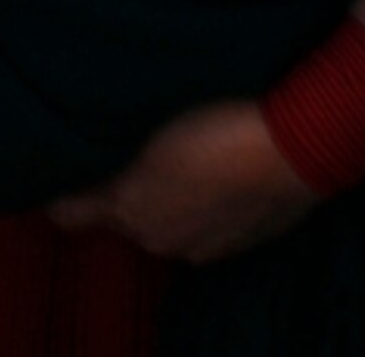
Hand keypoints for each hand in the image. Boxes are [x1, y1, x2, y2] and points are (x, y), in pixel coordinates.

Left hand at [47, 98, 318, 263]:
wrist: (301, 141)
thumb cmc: (222, 118)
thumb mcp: (153, 117)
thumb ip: (109, 140)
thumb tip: (79, 148)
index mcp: (128, 208)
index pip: (67, 212)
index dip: (63, 187)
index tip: (66, 156)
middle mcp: (157, 238)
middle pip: (120, 217)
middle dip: (119, 188)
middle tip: (132, 142)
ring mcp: (202, 247)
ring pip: (165, 222)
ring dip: (167, 197)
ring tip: (183, 151)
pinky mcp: (240, 244)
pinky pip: (206, 227)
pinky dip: (205, 205)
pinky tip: (221, 168)